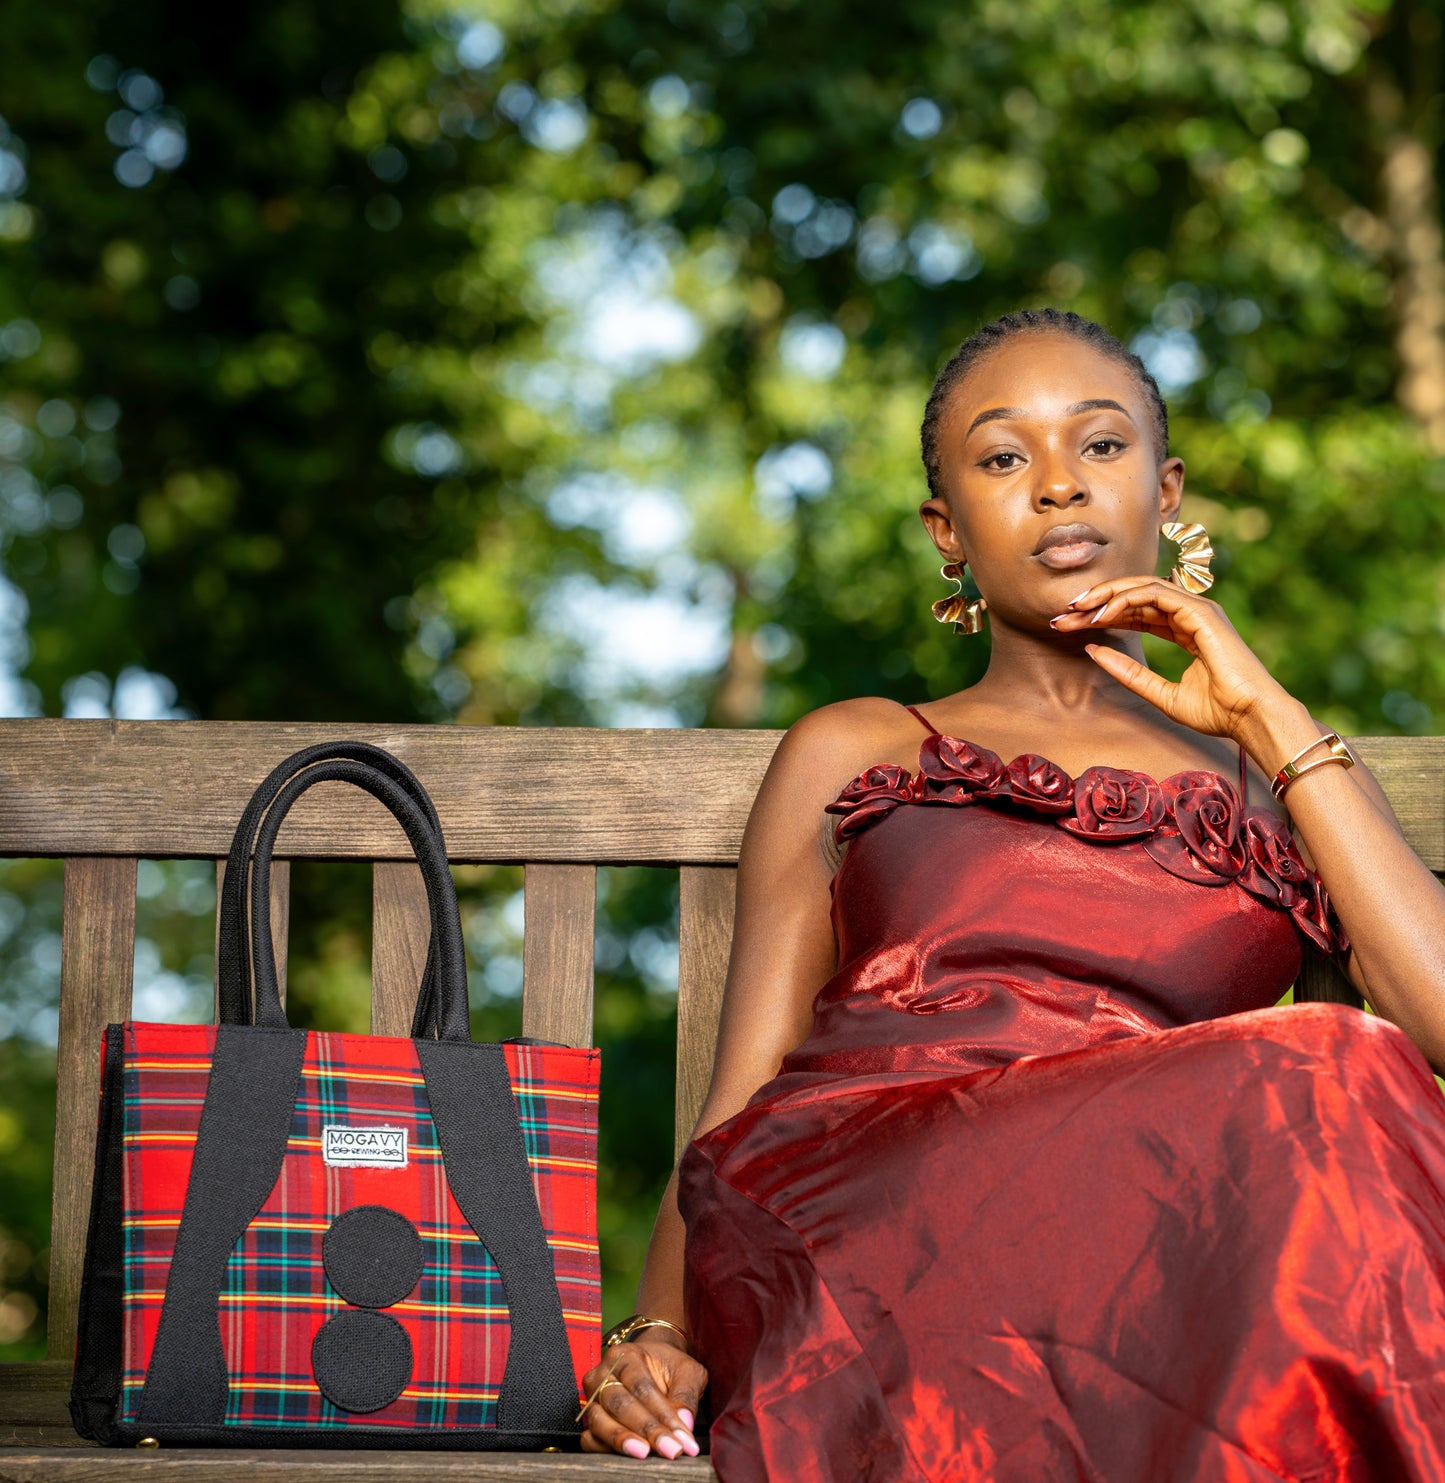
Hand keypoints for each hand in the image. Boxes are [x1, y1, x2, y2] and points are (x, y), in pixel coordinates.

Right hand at [578, 1336, 707, 1458]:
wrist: (653, 1362)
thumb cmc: (669, 1366)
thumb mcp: (687, 1371)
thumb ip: (686, 1394)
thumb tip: (684, 1422)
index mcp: (626, 1355)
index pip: (642, 1387)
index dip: (662, 1414)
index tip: (681, 1437)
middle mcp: (603, 1373)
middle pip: (620, 1404)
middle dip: (646, 1430)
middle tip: (670, 1449)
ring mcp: (592, 1396)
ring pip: (600, 1421)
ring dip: (623, 1441)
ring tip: (646, 1452)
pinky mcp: (589, 1419)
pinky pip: (589, 1438)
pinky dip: (605, 1449)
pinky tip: (627, 1456)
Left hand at [1050, 576, 1290, 742]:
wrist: (1250, 718)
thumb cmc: (1217, 712)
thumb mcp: (1160, 694)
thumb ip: (1129, 673)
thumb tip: (1093, 651)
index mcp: (1183, 630)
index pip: (1135, 612)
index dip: (1101, 615)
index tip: (1069, 626)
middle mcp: (1190, 614)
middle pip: (1134, 596)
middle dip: (1096, 602)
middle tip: (1063, 615)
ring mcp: (1198, 610)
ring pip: (1142, 587)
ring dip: (1105, 596)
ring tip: (1076, 610)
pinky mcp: (1202, 612)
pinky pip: (1156, 594)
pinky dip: (1126, 600)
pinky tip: (1102, 616)